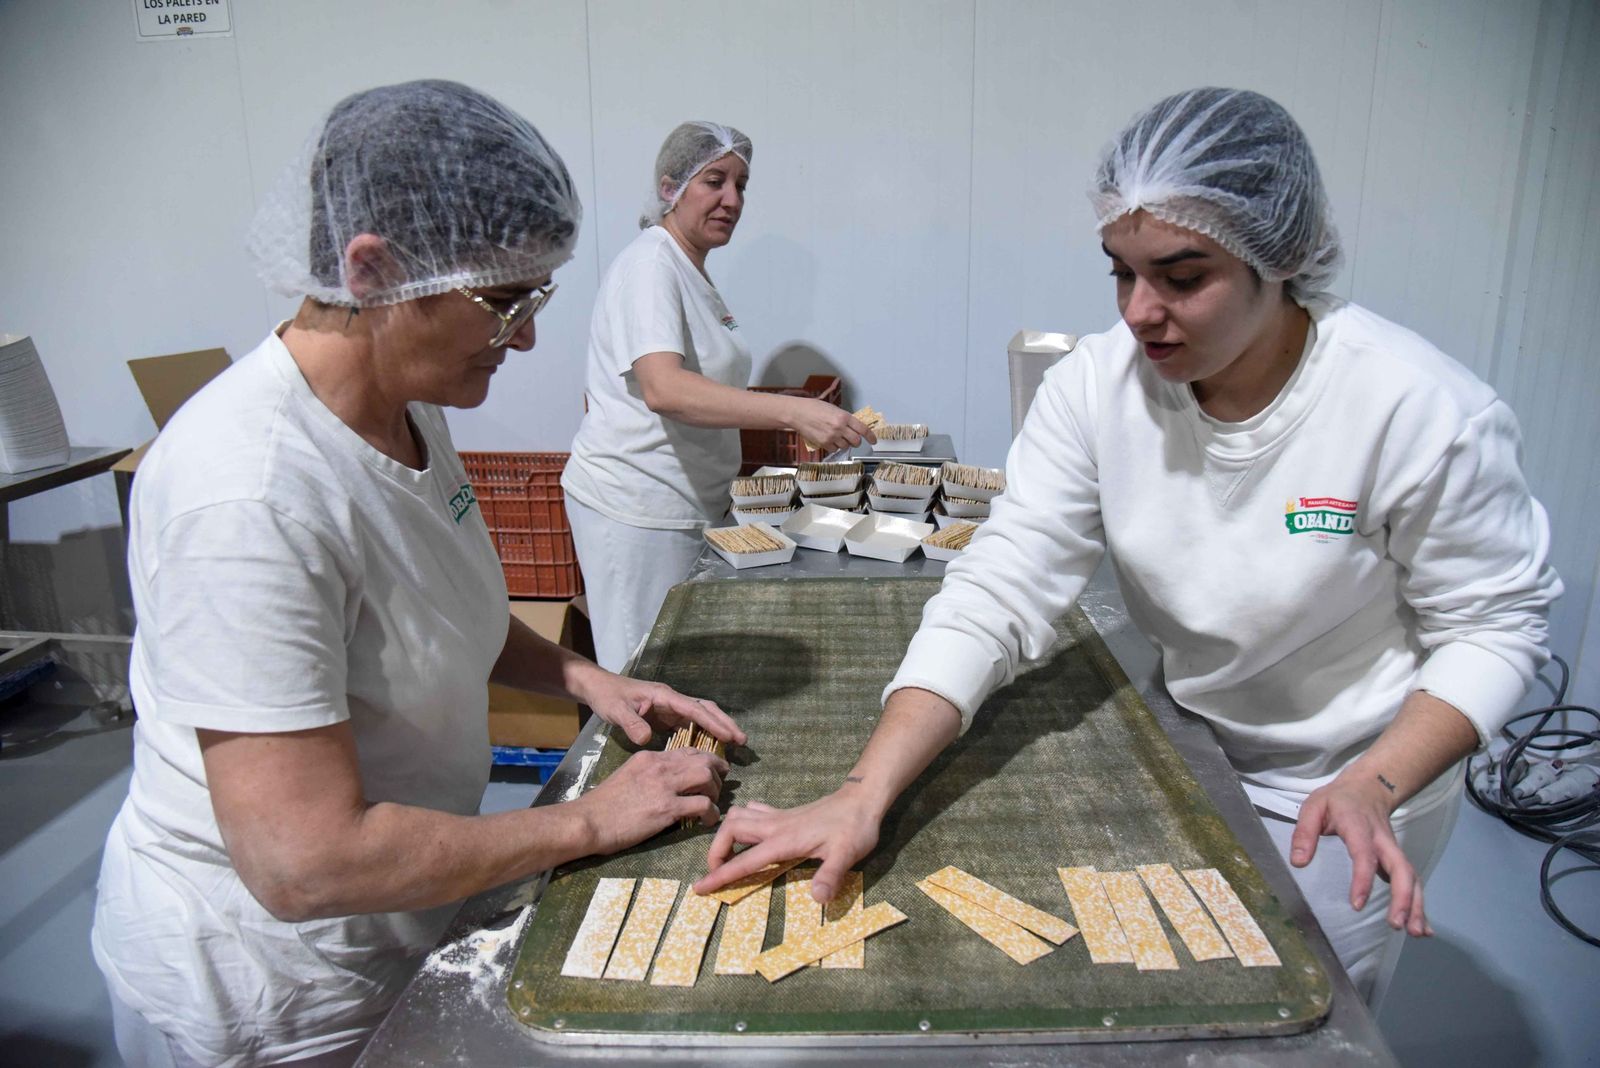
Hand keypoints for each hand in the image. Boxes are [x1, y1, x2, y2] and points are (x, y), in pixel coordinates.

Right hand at [574, 748, 728, 854]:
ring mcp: (664, 786)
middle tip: (721, 784)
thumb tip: (667, 783)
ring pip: (705, 776)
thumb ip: (648, 774)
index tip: (712, 770)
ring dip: (715, 790)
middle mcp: (659, 766)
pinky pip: (702, 804)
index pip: (686, 750)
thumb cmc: (602, 805)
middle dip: (717, 771)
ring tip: (713, 803)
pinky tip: (708, 820)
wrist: (588, 821)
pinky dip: (711, 813)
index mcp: (649, 757)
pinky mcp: (667, 808)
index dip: (705, 758)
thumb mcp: (627, 776)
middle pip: (702, 759)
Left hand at [576, 672, 745, 748]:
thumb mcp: (616, 711)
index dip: (713, 723)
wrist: (599, 689)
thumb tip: (646, 739)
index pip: (695, 709)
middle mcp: (672, 700)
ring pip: (701, 715)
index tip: (730, 736)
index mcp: (665, 696)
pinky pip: (690, 724)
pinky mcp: (666, 716)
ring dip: (717, 727)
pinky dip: (703, 733)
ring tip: (734, 744)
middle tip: (742, 740)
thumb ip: (631, 724)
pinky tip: (709, 748)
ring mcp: (670, 708)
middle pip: (705, 709)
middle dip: (724, 723)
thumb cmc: (608, 697)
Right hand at [693, 785, 883, 902]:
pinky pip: (753, 812)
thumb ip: (830, 876)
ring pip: (738, 816)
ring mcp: (779, 818)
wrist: (862, 798)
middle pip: (730, 829)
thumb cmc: (855, 828)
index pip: (744, 860)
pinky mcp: (785, 814)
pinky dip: (742, 821)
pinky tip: (749, 834)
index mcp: (783, 840)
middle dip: (716, 851)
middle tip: (717, 873)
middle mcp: (775, 826)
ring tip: (728, 855)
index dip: (720, 876)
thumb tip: (817, 900)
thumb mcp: (847, 855)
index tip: (699, 888)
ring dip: (726, 834)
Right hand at [788, 399, 876, 451]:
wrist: (797, 413)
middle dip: (856, 441)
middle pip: (856, 441)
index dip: (870, 436)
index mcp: (844, 416)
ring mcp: (832, 437)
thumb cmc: (813, 408)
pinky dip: (834, 446)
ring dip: (844, 443)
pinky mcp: (824, 443)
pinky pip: (834, 449)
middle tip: (852, 439)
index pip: (863, 429)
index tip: (873, 440)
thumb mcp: (833, 409)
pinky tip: (829, 439)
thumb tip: (854, 426)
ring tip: (836, 436)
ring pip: (845, 446)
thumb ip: (844, 418)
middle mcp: (839, 427)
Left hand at [1290, 772, 1432, 936]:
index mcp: (1359, 827)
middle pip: (1402, 869)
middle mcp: (1383, 841)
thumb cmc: (1337, 800)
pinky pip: (1413, 882)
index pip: (1365, 855)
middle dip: (1403, 898)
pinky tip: (1422, 929)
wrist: (1370, 786)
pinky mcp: (1397, 859)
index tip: (1357, 905)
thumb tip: (1299, 863)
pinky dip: (1420, 905)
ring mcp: (1394, 850)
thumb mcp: (1314, 806)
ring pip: (1412, 878)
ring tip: (1415, 933)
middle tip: (1397, 925)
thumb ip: (1304, 832)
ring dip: (1416, 906)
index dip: (1363, 880)